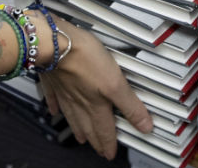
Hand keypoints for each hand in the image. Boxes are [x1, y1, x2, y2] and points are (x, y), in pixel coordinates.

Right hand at [39, 19, 152, 159]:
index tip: (110, 153)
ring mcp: (64, 91)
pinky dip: (55, 107)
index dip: (109, 143)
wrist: (55, 43)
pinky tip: (54, 110)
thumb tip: (144, 125)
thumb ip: (130, 105)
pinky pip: (53, 98)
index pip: (104, 130)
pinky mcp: (53, 78)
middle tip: (98, 149)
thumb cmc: (83, 58)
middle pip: (87, 126)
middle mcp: (78, 101)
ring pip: (71, 115)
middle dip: (94, 140)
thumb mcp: (115, 82)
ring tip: (80, 137)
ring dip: (77, 128)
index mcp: (94, 104)